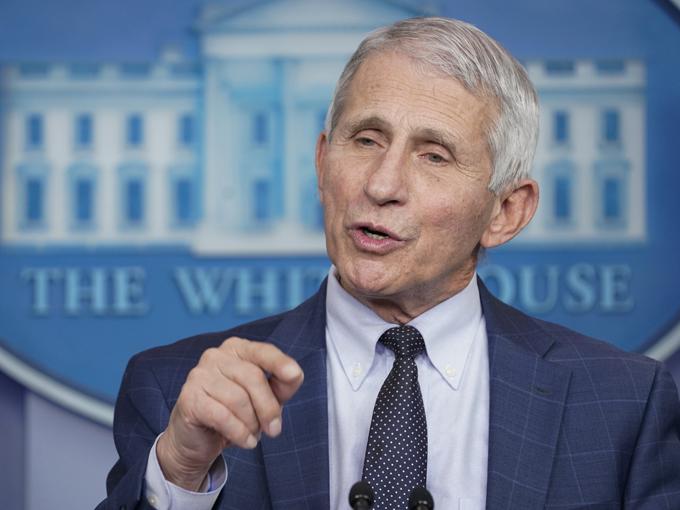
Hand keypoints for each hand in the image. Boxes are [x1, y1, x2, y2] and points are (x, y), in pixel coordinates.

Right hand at [156, 337, 303, 490]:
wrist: (197, 440)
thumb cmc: (235, 413)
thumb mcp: (264, 398)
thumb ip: (281, 385)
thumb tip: (294, 374)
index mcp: (236, 349)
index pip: (262, 351)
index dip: (279, 362)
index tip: (294, 374)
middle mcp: (215, 356)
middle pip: (253, 377)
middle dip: (269, 407)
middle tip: (274, 430)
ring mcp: (199, 375)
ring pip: (238, 399)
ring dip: (252, 423)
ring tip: (252, 434)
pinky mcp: (189, 398)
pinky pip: (223, 416)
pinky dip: (239, 433)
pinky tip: (245, 441)